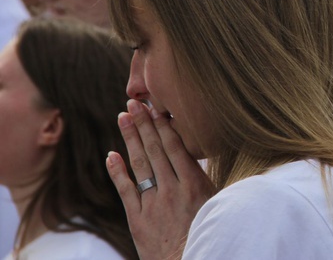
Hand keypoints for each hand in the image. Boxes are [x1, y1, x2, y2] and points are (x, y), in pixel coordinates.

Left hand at [107, 99, 214, 259]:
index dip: (163, 125)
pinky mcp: (138, 219)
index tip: (155, 108)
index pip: (175, 147)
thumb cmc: (210, 233)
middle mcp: (172, 190)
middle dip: (143, 124)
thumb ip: (209, 180)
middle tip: (134, 103)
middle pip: (155, 149)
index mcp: (195, 184)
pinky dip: (117, 172)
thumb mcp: (218, 203)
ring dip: (130, 139)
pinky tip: (111, 155)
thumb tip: (208, 156)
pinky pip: (126, 190)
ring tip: (123, 117)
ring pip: (140, 164)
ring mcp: (153, 203)